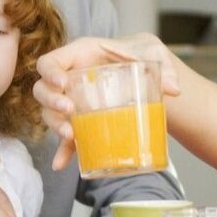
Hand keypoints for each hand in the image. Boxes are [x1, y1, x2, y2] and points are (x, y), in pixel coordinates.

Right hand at [33, 33, 181, 169]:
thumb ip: (164, 65)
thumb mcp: (154, 52)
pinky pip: (67, 136)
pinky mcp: (83, 120)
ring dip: (55, 125)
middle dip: (51, 101)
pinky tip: (61, 164)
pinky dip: (64, 151)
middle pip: (43, 89)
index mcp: (80, 56)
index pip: (50, 61)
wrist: (148, 72)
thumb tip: (174, 89)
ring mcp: (74, 100)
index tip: (61, 83)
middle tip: (69, 109)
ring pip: (50, 113)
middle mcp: (71, 78)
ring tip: (71, 134)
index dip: (49, 72)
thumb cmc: (145, 55)